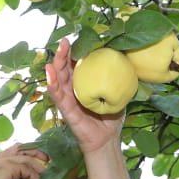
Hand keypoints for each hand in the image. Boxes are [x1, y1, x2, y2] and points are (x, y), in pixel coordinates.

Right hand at [0, 144, 47, 178]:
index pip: (16, 153)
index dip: (29, 156)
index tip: (40, 167)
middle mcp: (0, 160)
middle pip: (23, 148)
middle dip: (38, 153)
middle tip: (49, 165)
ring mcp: (3, 162)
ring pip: (28, 158)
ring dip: (40, 169)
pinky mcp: (7, 168)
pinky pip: (27, 169)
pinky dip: (36, 177)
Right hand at [45, 40, 130, 178]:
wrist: (107, 140)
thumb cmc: (111, 117)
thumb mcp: (117, 93)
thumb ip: (119, 77)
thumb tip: (128, 56)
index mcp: (83, 84)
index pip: (76, 64)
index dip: (75, 52)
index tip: (77, 38)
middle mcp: (72, 90)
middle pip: (64, 69)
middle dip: (63, 54)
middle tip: (65, 41)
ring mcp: (67, 100)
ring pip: (58, 80)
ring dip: (55, 65)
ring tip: (57, 53)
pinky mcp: (66, 111)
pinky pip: (58, 97)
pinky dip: (52, 85)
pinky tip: (50, 74)